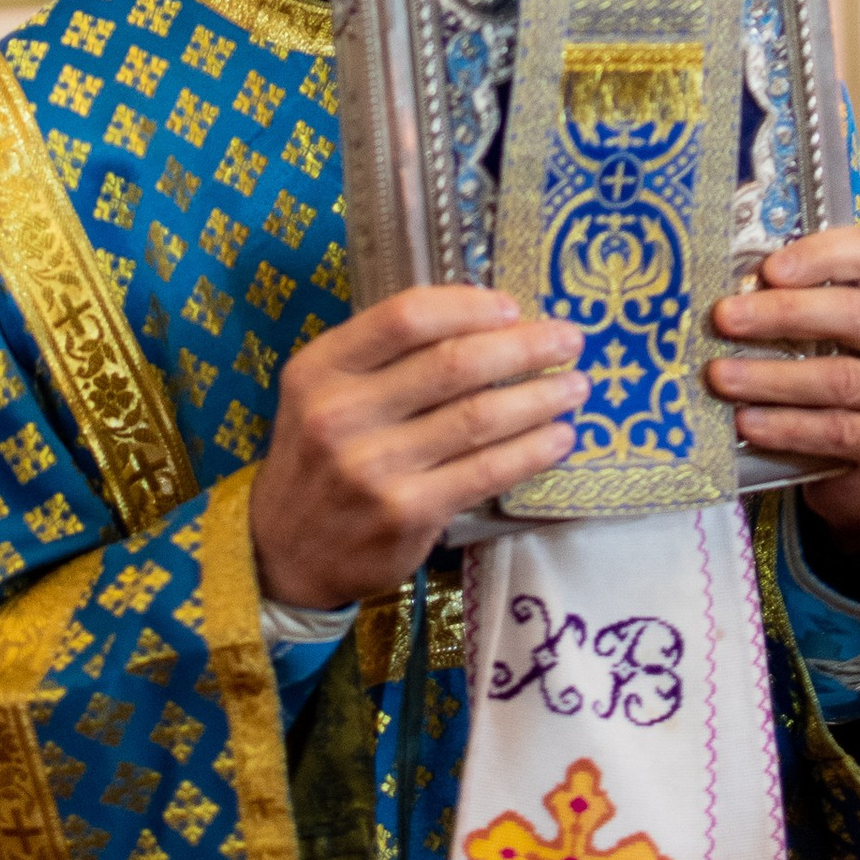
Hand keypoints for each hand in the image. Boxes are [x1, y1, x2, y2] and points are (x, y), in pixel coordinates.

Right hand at [250, 288, 586, 612]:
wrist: (283, 552)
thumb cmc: (319, 459)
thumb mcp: (322, 394)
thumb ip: (383, 359)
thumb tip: (483, 320)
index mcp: (320, 369)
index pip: (404, 317)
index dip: (468, 306)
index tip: (512, 307)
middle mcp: (340, 414)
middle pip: (453, 364)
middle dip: (525, 347)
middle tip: (568, 339)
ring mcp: (374, 467)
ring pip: (479, 418)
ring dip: (540, 397)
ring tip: (576, 387)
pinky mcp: (407, 513)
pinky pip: (486, 471)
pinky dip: (532, 451)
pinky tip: (559, 437)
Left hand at [707, 225, 859, 549]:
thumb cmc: (842, 382)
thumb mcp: (834, 336)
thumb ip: (802, 305)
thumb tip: (732, 292)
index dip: (820, 255)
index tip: (768, 269)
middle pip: (854, 313)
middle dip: (781, 313)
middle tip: (724, 318)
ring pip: (841, 379)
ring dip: (771, 377)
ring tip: (721, 377)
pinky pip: (840, 431)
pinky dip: (788, 426)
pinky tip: (749, 423)